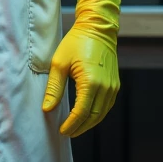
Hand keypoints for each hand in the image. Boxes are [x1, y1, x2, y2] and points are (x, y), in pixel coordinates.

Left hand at [42, 0, 122, 136]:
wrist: (97, 29)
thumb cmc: (76, 43)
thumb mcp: (58, 64)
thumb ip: (53, 88)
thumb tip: (47, 109)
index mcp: (91, 82)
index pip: (81, 112)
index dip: (71, 124)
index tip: (61, 131)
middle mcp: (106, 87)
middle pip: (93, 117)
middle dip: (80, 127)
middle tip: (66, 132)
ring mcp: (113, 86)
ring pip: (102, 113)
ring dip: (89, 123)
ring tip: (74, 128)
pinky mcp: (115, 84)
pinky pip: (106, 106)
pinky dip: (96, 114)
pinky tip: (86, 117)